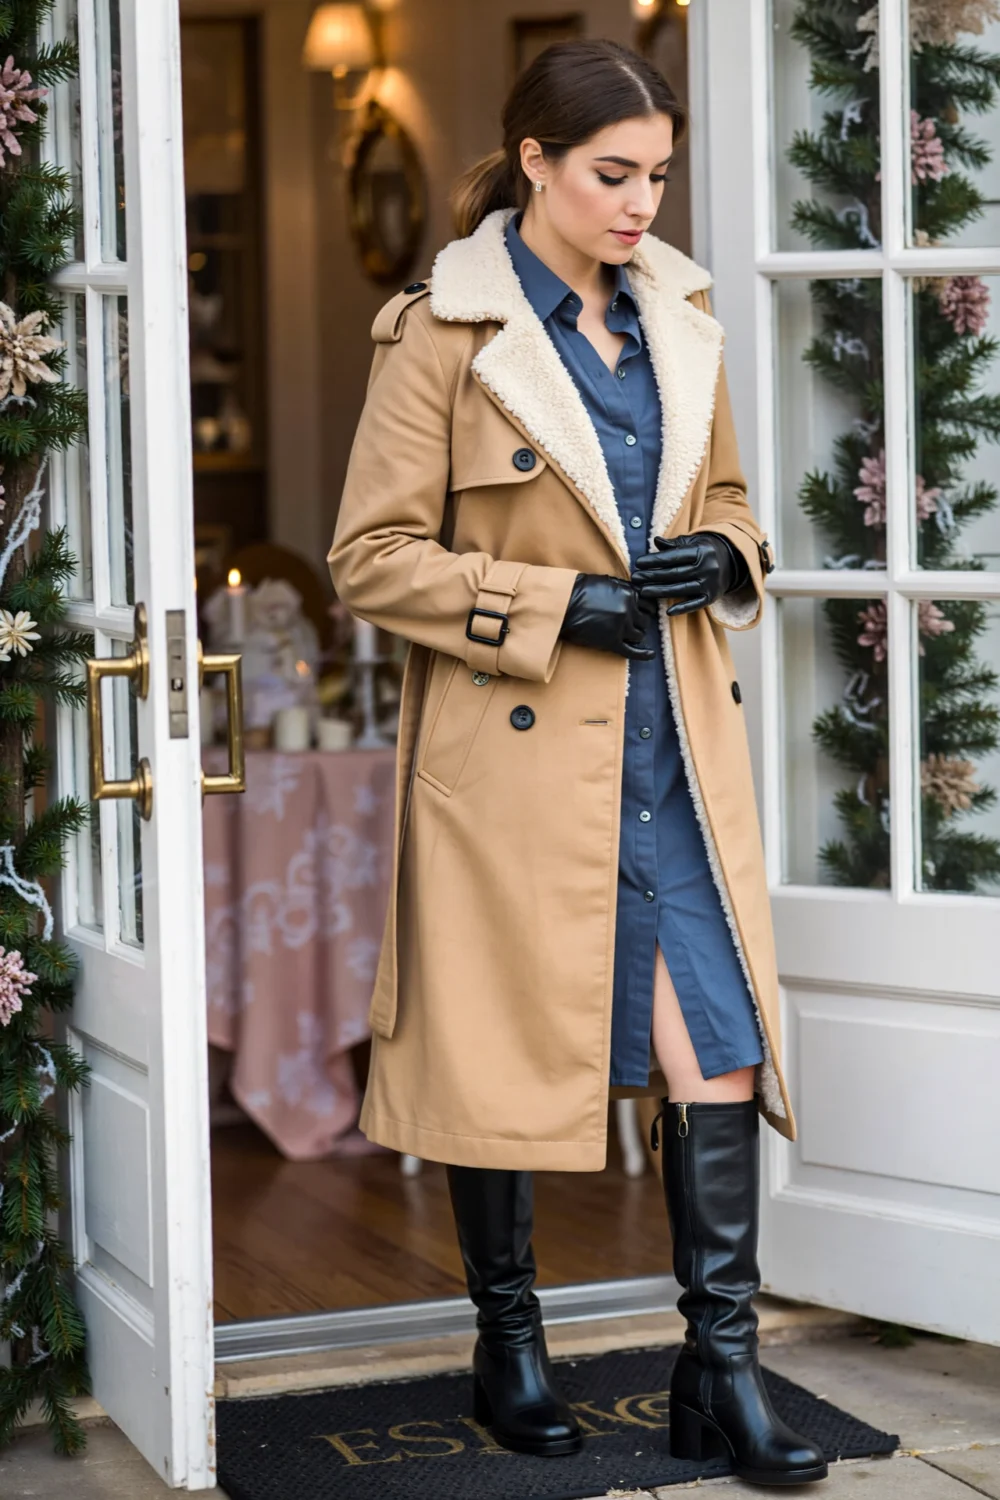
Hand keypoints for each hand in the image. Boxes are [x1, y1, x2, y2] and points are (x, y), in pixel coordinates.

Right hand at [559, 574, 656, 659]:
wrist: (563, 605)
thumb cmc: (580, 590)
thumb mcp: (607, 581)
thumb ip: (624, 588)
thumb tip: (635, 593)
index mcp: (629, 594)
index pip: (648, 604)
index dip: (644, 610)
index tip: (641, 613)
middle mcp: (629, 610)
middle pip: (644, 621)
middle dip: (638, 623)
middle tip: (630, 625)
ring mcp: (622, 627)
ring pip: (639, 635)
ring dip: (634, 635)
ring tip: (625, 635)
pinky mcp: (613, 642)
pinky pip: (633, 651)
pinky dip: (643, 654)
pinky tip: (651, 654)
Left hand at [632, 532, 747, 616]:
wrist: (732, 561)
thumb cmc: (705, 550)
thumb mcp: (693, 542)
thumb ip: (674, 544)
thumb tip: (656, 541)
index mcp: (701, 551)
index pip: (674, 557)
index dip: (655, 560)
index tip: (638, 563)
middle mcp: (706, 568)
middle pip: (675, 574)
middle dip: (653, 576)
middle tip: (635, 578)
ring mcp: (709, 584)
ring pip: (681, 589)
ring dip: (660, 591)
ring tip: (642, 592)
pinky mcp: (711, 597)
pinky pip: (695, 604)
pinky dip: (682, 608)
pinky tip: (668, 611)